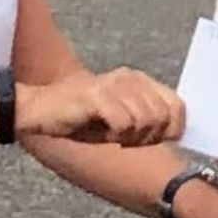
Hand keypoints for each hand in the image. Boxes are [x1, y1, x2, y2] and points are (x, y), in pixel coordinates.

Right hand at [18, 69, 183, 146]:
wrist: (39, 110)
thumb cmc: (82, 119)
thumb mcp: (122, 121)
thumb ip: (149, 121)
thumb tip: (176, 134)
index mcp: (139, 80)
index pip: (178, 107)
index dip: (172, 130)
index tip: (153, 140)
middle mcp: (130, 77)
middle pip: (162, 118)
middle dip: (147, 137)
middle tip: (124, 139)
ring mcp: (114, 84)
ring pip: (145, 121)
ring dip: (129, 137)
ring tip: (110, 133)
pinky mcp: (98, 94)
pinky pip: (124, 124)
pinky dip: (115, 135)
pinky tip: (100, 131)